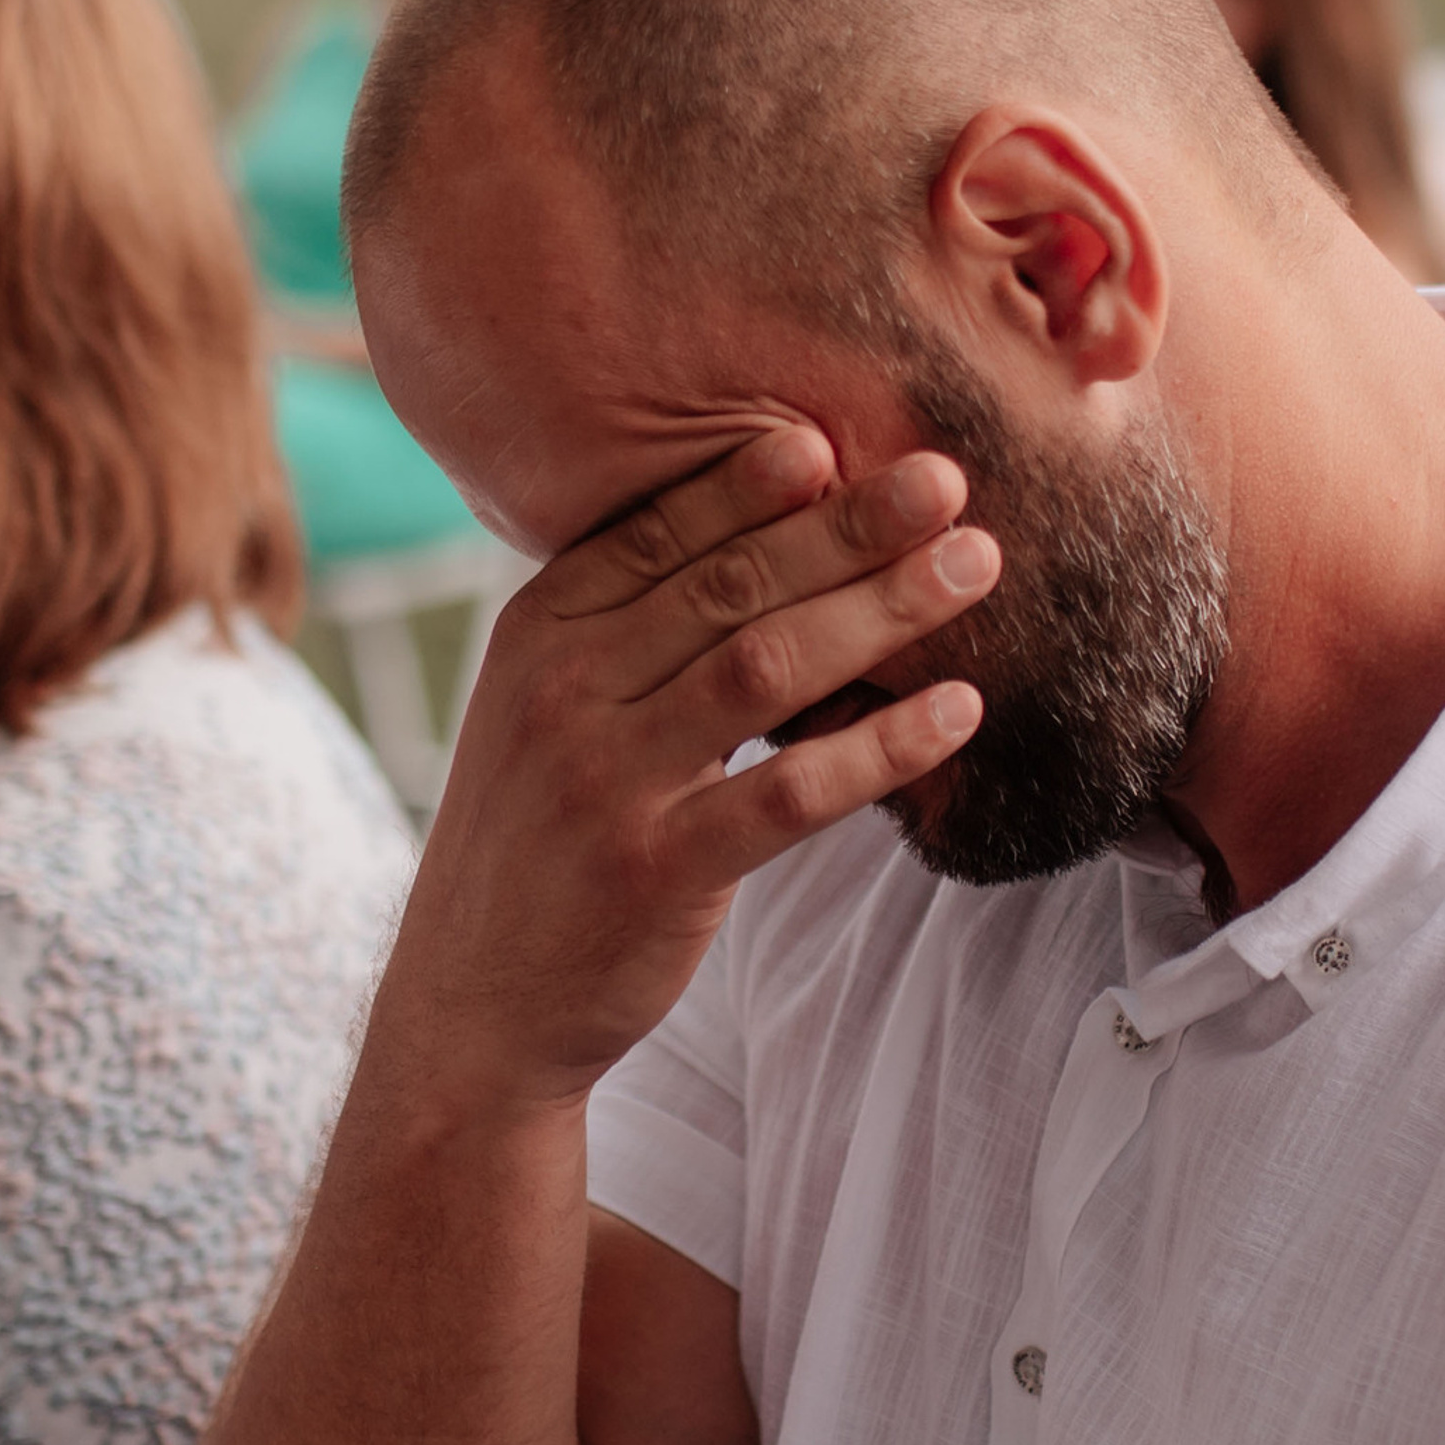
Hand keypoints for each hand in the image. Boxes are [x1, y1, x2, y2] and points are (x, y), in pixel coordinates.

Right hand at [397, 426, 997, 1106]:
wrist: (471, 1005)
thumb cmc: (541, 844)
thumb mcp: (542, 714)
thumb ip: (624, 632)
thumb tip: (759, 542)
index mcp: (536, 635)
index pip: (655, 530)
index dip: (750, 482)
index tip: (836, 439)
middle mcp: (562, 690)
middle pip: (728, 584)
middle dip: (846, 527)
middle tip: (947, 481)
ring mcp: (606, 780)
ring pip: (765, 665)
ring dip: (880, 609)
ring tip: (972, 568)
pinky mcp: (657, 869)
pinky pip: (790, 792)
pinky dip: (881, 745)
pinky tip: (954, 713)